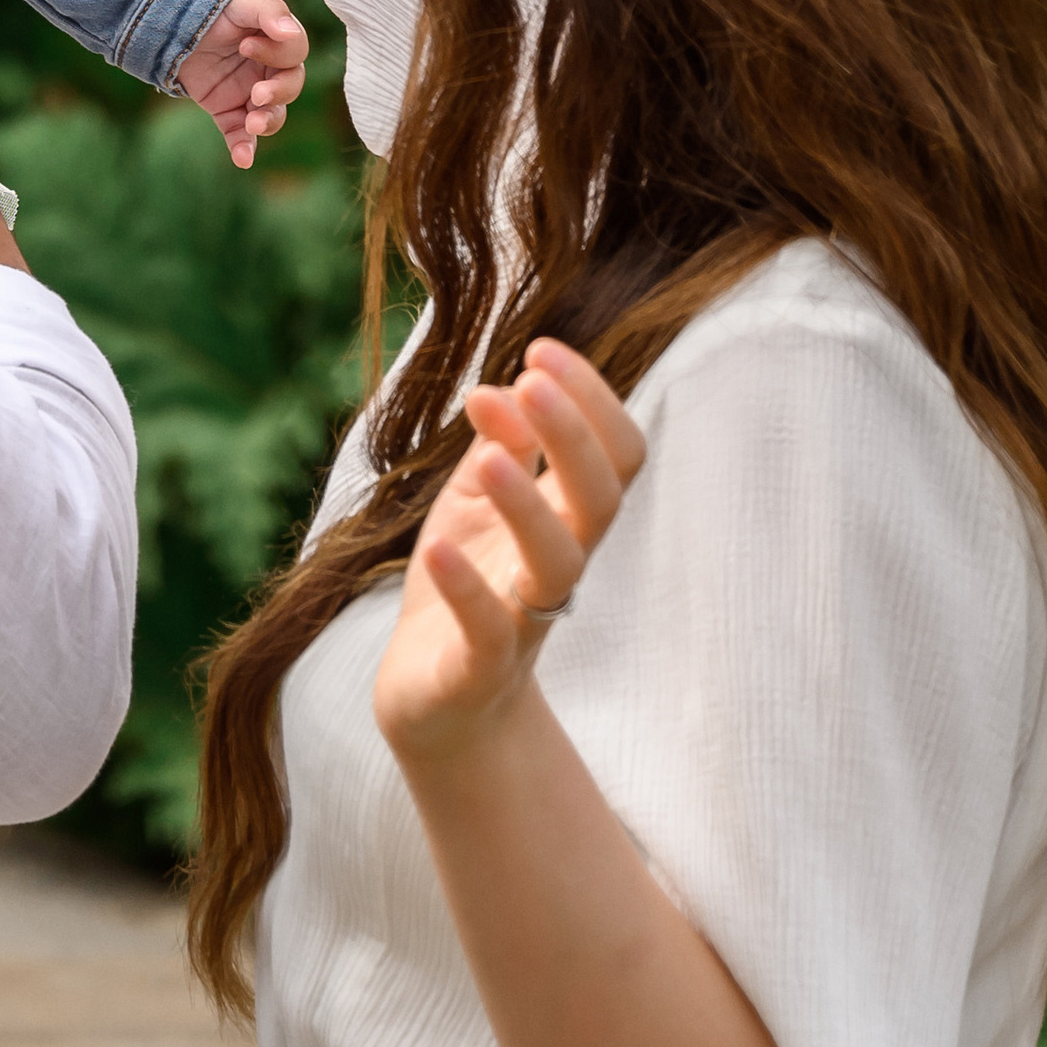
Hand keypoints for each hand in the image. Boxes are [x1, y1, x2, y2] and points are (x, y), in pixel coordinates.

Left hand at [172, 0, 307, 167]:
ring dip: (267, 122)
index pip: (293, 53)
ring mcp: (250, 93)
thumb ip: (268, 12)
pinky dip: (243, 148)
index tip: (246, 46)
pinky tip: (243, 159)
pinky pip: (240, 134)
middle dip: (277, 93)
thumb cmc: (216, 7)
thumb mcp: (241, 2)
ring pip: (271, 115)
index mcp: (279, 42)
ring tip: (254, 123)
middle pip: (290, 87)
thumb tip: (290, 32)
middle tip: (257, 93)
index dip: (276, 53)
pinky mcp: (228, 111)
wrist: (173, 21)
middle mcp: (270, 70)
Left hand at [373, 342, 644, 775]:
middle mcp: (558, 566)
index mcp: (565, 516)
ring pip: (559, 566)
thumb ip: (498, 442)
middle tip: (531, 377)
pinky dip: (469, 589)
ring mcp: (524, 619)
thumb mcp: (476, 498)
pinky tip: (441, 546)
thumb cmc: (464, 580)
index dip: (592, 398)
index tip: (540, 350)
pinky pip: (489, 631)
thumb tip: (499, 386)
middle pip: (603, 500)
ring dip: (527, 507)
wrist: (431, 696)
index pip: (616, 453)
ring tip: (489, 458)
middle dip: (575, 436)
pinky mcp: (480, 667)